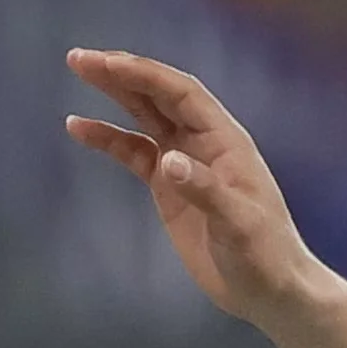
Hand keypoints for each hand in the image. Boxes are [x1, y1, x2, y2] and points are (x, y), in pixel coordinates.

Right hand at [63, 48, 332, 329]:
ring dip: (113, 93)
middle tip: (79, 58)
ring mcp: (184, 162)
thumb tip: (168, 162)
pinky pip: (133, 152)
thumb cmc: (264, 255)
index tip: (107, 63)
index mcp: (226, 140)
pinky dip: (108, 139)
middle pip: (158, 95)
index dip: (145, 75)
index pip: (181, 94)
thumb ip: (205, 191)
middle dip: (121, 73)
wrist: (268, 289)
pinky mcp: (169, 187)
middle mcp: (204, 141)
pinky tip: (79, 128)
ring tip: (78, 70)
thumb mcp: (239, 225)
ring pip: (144, 115)